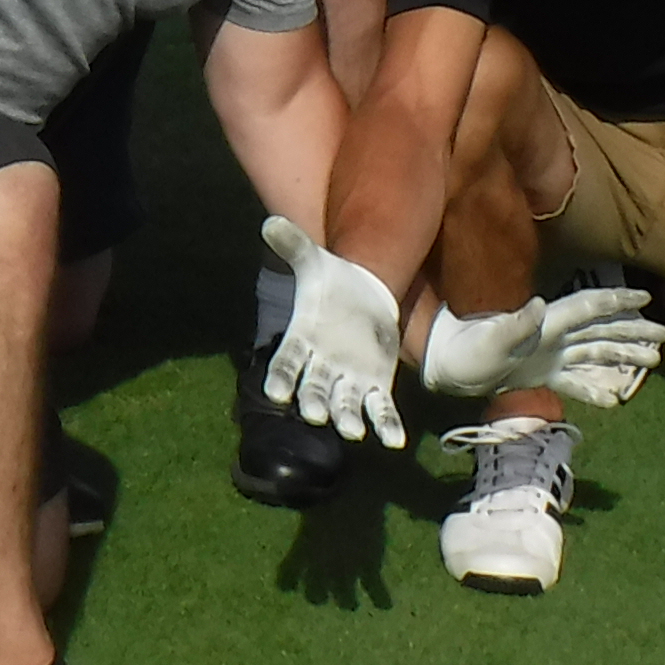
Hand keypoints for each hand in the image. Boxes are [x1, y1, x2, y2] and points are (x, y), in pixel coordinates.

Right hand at [256, 214, 403, 448]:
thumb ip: (293, 246)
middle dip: (315, 403)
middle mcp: (322, 366)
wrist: (365, 294)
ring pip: (346, 405)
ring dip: (348, 420)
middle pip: (314, 390)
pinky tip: (395, 442)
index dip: (281, 377)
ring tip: (353, 432)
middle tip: (316, 415)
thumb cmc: (333, 281)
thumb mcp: (315, 261)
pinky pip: (380, 409)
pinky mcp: (375, 385)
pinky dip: (386, 426)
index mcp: (302, 339)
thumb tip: (269, 222)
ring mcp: (349, 379)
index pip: (286, 362)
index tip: (276, 394)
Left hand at [421, 282, 664, 408]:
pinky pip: (574, 381)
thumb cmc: (467, 351)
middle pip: (601, 330)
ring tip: (655, 361)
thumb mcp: (491, 341)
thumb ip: (516, 325)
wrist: (448, 366)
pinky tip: (613, 401)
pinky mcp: (540, 374)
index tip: (645, 297)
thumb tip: (540, 305)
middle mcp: (553, 336)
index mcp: (547, 323)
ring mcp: (549, 355)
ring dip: (624, 357)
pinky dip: (594, 389)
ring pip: (595, 353)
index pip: (590, 307)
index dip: (617, 302)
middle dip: (633, 331)